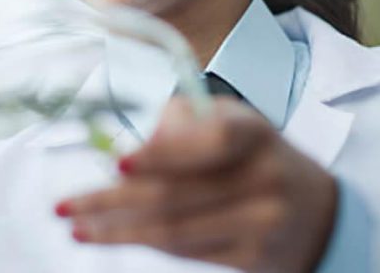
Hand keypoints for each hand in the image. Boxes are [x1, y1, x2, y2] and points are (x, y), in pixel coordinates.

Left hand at [55, 97, 336, 272]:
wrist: (313, 207)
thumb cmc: (250, 152)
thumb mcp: (224, 120)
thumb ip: (178, 126)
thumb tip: (126, 157)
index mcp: (252, 131)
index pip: (207, 141)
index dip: (162, 154)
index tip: (117, 164)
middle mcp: (264, 176)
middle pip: (177, 195)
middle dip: (112, 202)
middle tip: (66, 205)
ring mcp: (263, 222)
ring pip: (175, 230)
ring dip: (117, 231)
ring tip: (76, 225)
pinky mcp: (255, 258)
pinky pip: (187, 251)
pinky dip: (144, 242)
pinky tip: (113, 235)